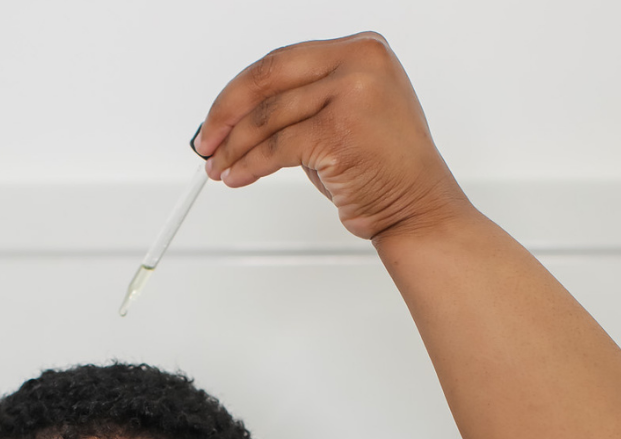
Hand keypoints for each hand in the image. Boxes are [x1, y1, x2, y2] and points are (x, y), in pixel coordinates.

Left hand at [193, 33, 471, 239]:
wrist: (414, 206)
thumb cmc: (380, 170)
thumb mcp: (341, 119)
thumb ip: (301, 105)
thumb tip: (242, 118)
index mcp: (361, 50)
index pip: (281, 63)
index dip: (239, 92)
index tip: (216, 117)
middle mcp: (359, 62)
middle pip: (268, 78)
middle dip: (226, 114)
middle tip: (206, 141)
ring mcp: (351, 92)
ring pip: (267, 117)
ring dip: (234, 148)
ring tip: (219, 168)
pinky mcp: (339, 130)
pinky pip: (277, 148)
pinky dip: (249, 165)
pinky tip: (238, 176)